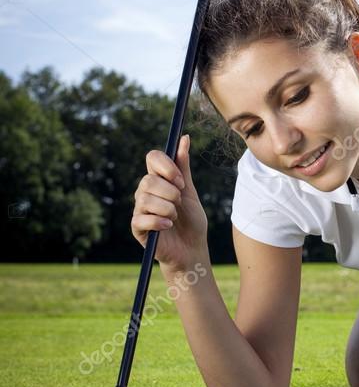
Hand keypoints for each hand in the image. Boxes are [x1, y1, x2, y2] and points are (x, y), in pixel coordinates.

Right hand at [131, 134, 208, 272]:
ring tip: (175, 217)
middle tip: (179, 203)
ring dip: (167, 208)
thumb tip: (184, 138)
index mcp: (158, 180)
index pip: (152, 157)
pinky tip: (168, 226)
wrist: (192, 248)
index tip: (181, 181)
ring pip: (146, 199)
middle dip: (170, 192)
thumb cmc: (191, 220)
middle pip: (149, 180)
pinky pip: (142, 218)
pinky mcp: (137, 227)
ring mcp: (140, 209)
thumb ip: (183, 166)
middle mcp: (145, 192)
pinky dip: (159, 221)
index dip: (166, 166)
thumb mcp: (189, 191)